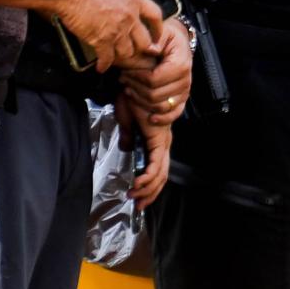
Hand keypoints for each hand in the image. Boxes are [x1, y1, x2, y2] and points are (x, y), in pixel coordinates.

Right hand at [51, 0, 163, 71]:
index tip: (157, 35)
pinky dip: (104, 64)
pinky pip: (107, 59)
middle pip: (144, 41)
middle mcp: (129, 17)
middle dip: (140, 47)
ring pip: (127, 52)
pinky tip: (101, 66)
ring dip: (122, 55)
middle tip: (136, 50)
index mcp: (134, 0)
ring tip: (117, 55)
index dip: (158, 28)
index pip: (155, 16)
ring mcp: (116, 30)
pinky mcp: (100, 40)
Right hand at [116, 95, 171, 209]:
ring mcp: (162, 142)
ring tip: (134, 198)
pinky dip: (147, 179)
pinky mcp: (157, 140)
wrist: (135, 82)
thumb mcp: (126, 120)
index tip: (137, 198)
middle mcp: (163, 142)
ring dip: (148, 190)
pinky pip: (155, 166)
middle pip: (161, 176)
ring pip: (160, 175)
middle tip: (138, 206)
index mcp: (157, 139)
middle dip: (150, 194)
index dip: (150, 186)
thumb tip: (126, 149)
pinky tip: (136, 185)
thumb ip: (127, 136)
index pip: (157, 169)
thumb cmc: (131, 97)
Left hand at [118, 18, 191, 124]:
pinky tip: (150, 117)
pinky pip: (174, 114)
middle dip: (135, 88)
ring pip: (160, 106)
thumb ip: (155, 39)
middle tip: (123, 79)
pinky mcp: (182, 99)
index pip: (154, 79)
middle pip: (155, 95)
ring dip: (141, 101)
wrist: (180, 42)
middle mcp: (185, 80)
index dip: (136, 78)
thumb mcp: (163, 31)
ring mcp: (184, 91)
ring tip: (130, 89)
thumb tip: (150, 49)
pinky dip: (162, 118)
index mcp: (180, 64)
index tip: (126, 72)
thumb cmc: (169, 37)